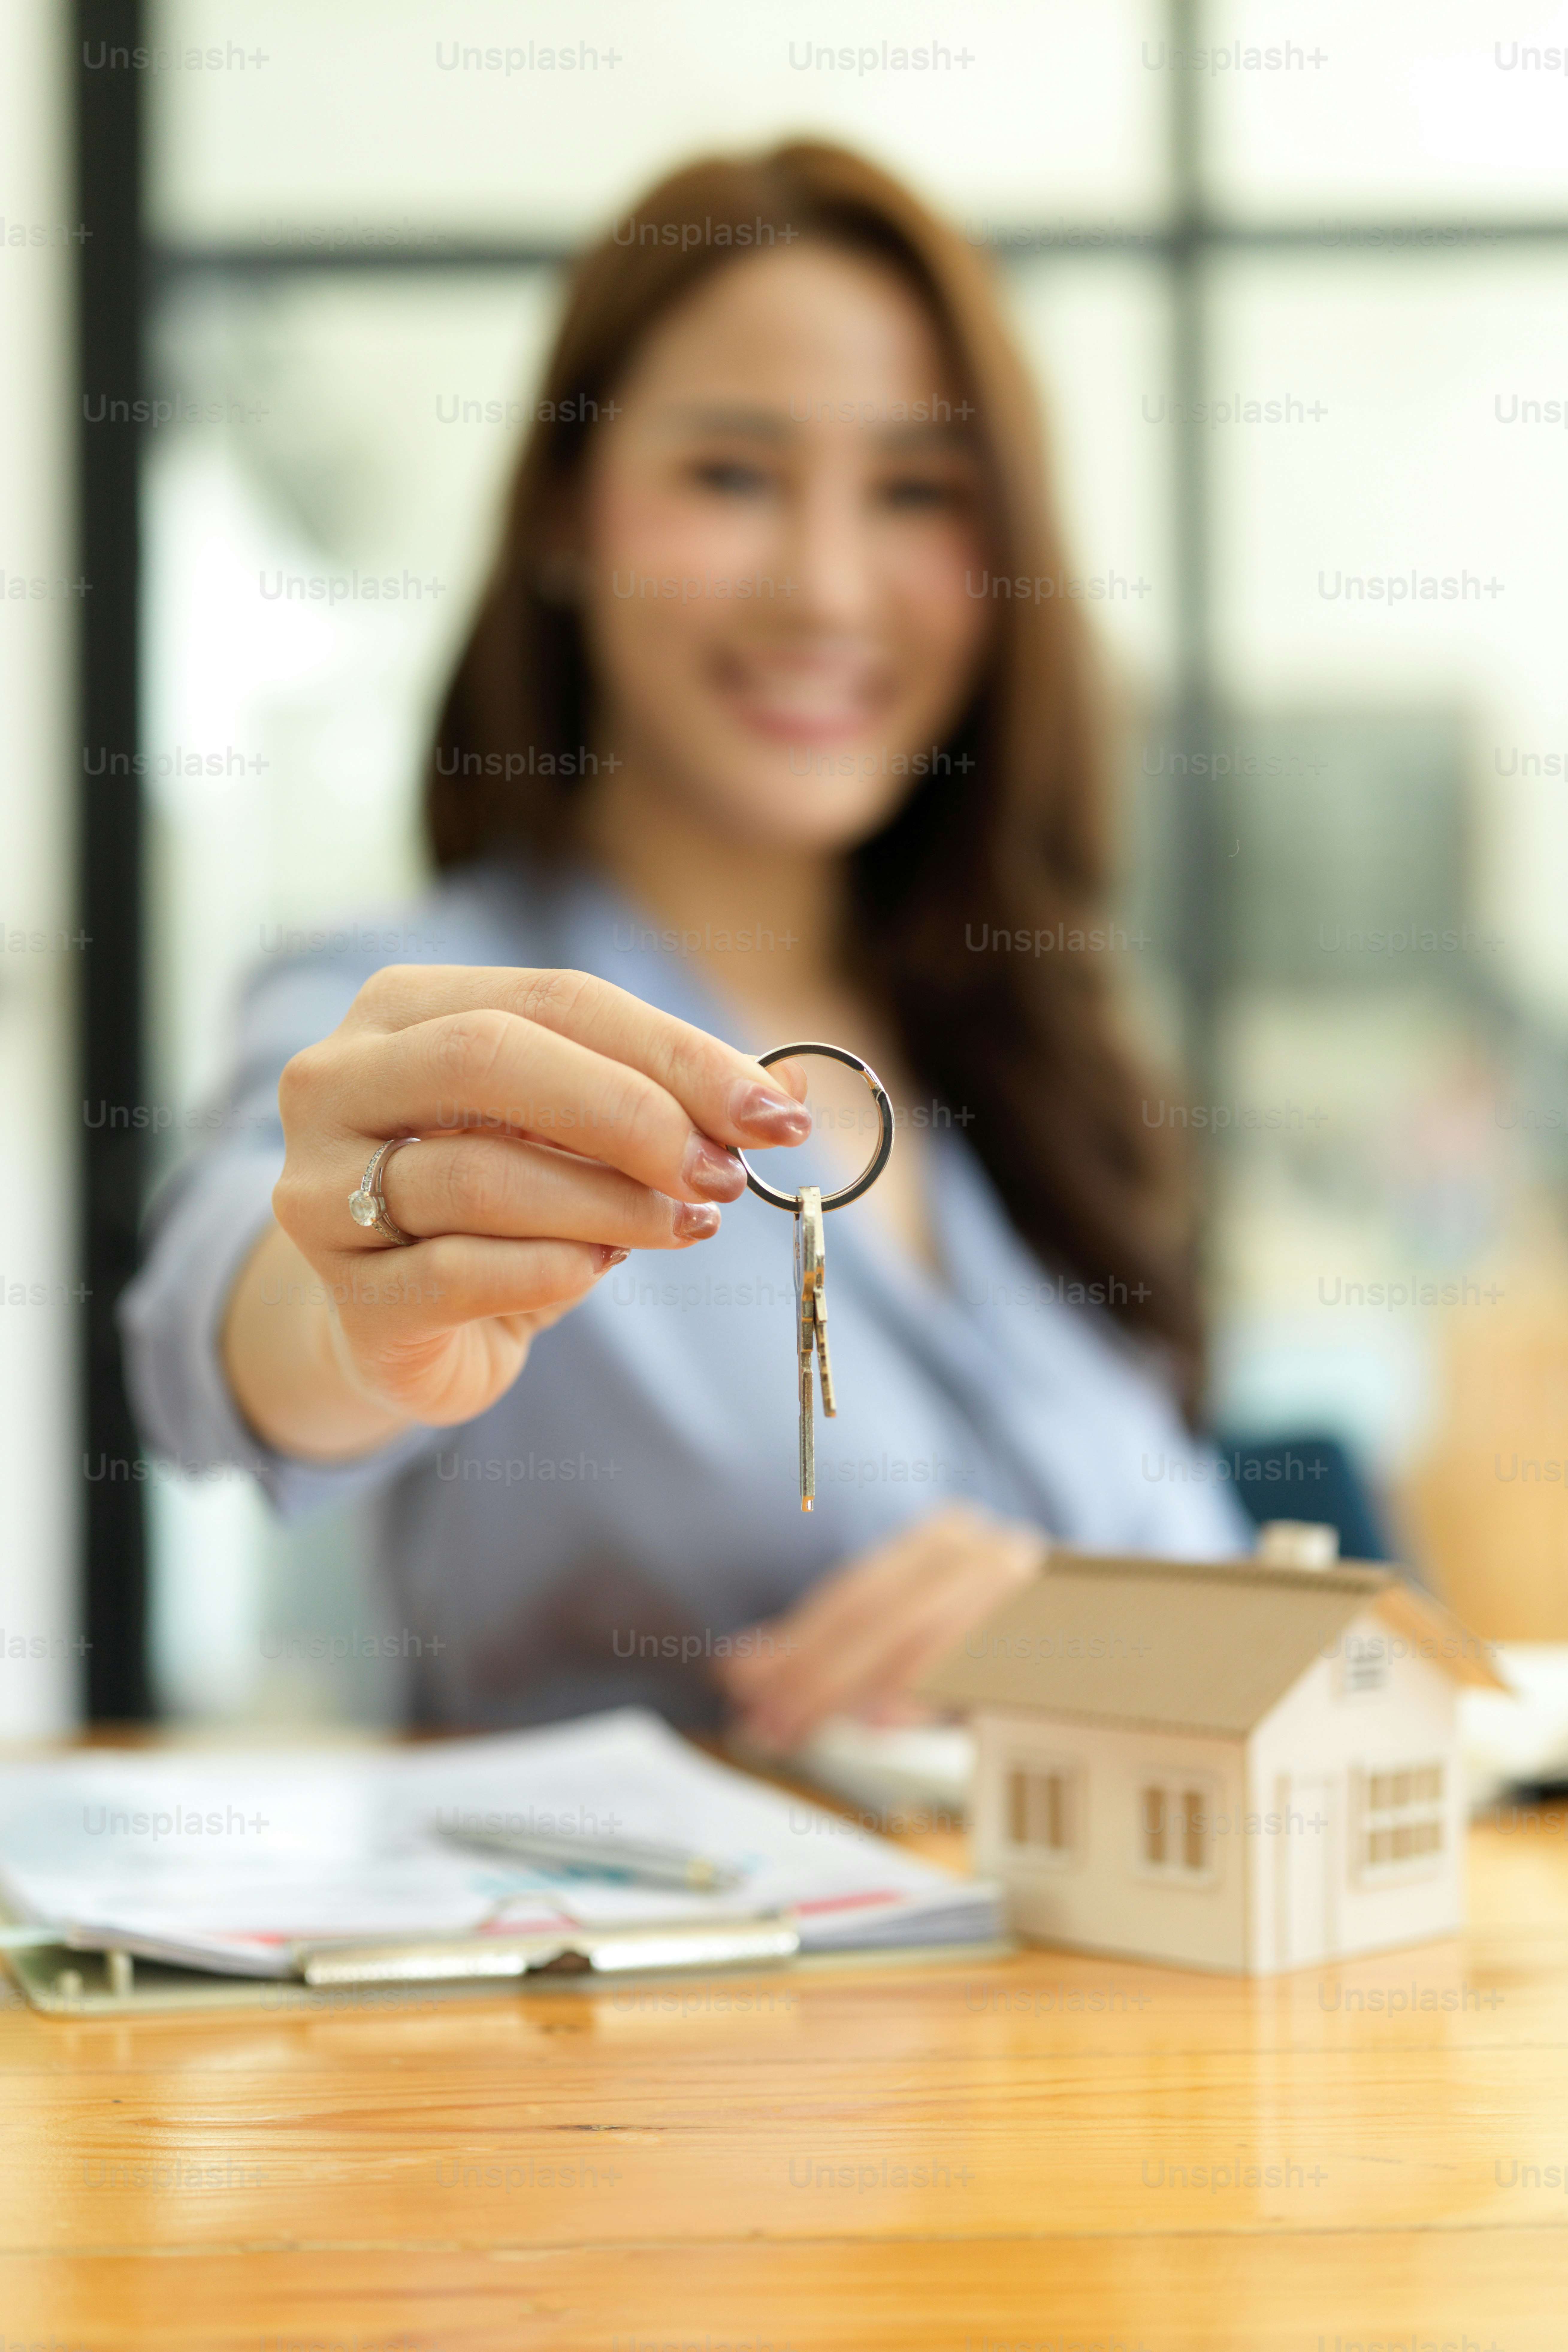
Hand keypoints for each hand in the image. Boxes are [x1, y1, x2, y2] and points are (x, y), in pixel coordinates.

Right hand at [223, 964, 809, 1453]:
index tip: (774, 1112)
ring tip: (687, 1224)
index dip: (676, 1052)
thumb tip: (789, 1090)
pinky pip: (460, 1270)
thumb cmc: (497, 1205)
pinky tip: (602, 1267)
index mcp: (403, 1009)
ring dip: (610, 1202)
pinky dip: (553, 1268)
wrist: (397, 1323)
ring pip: (480, 1175)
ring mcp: (323, 1188)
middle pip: (491, 1060)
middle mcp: (337, 1080)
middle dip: (633, 1114)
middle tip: (725, 1170)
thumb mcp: (576, 1132)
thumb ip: (661, 1099)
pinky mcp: (347, 1293)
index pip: (557, 999)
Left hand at [714, 1504, 1043, 1753]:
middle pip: (874, 1616)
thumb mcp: (917, 1636)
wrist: (1122, 1632)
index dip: (791, 1640)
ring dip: (849, 1691)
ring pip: (914, 1635)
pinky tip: (880, 1718)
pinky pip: (975, 1659)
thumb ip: (840, 1648)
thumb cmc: (999, 1643)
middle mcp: (980, 1548)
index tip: (736, 1679)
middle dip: (810, 1677)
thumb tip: (743, 1668)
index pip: (852, 1595)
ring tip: (801, 1729)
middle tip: (764, 1727)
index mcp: (942, 1540)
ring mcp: (1019, 1584)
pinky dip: (924, 1688)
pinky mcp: (1050, 1627)